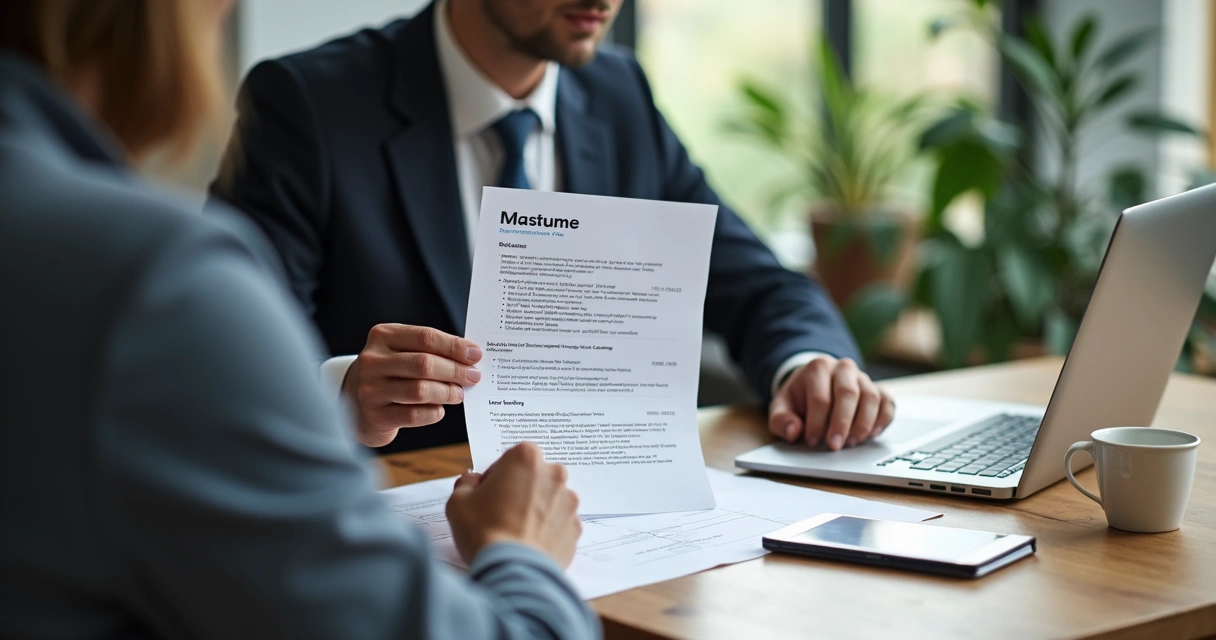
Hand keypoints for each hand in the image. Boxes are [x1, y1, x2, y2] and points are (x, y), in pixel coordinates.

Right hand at [342, 324, 481, 446]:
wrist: (353, 401)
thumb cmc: (387, 373)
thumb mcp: (400, 352)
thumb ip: (429, 350)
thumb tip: (469, 357)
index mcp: (382, 336)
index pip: (425, 337)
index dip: (454, 346)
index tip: (475, 354)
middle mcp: (373, 361)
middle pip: (424, 363)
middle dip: (455, 370)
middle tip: (473, 376)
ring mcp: (371, 389)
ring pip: (420, 390)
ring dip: (447, 392)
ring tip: (458, 394)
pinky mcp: (375, 416)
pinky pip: (413, 415)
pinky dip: (433, 412)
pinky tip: (439, 409)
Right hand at [445, 443, 581, 566]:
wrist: (513, 570)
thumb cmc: (485, 532)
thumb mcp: (458, 502)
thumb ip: (466, 483)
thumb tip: (472, 482)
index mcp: (526, 458)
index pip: (509, 458)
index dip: (496, 476)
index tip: (488, 493)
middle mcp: (554, 475)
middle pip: (534, 477)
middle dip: (519, 490)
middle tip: (500, 513)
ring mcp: (568, 503)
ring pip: (548, 500)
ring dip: (535, 510)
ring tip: (515, 532)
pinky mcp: (575, 529)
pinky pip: (558, 524)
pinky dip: (546, 531)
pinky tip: (528, 544)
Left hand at [768, 356, 894, 450]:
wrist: (814, 383)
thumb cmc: (799, 398)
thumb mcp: (782, 407)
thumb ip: (781, 420)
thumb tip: (793, 432)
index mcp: (817, 368)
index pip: (820, 397)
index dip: (816, 422)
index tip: (812, 441)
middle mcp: (843, 368)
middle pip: (847, 394)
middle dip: (842, 423)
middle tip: (835, 446)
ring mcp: (863, 377)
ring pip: (870, 397)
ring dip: (863, 423)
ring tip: (852, 442)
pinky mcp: (877, 389)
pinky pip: (887, 401)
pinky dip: (883, 419)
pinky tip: (873, 434)